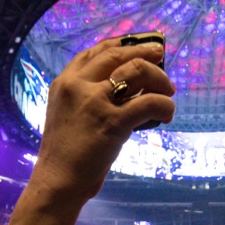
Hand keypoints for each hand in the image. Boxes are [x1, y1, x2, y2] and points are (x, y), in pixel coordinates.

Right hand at [32, 37, 174, 203]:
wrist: (57, 180)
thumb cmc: (65, 153)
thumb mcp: (67, 114)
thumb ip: (86, 97)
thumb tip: (126, 88)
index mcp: (65, 82)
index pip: (95, 52)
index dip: (120, 44)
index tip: (138, 45)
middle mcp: (78, 85)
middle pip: (118, 55)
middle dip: (145, 52)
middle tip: (162, 55)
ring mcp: (95, 101)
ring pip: (137, 70)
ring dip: (159, 78)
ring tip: (168, 90)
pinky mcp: (112, 121)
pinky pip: (149, 103)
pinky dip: (165, 105)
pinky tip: (167, 113)